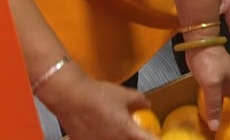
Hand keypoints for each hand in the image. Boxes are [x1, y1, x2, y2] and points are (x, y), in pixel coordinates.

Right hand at [42, 64, 158, 139]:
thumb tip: (148, 104)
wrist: (70, 97)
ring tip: (120, 132)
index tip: (159, 138)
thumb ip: (139, 101)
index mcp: (127, 131)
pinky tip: (103, 133)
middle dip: (136, 138)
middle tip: (137, 134)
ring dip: (122, 139)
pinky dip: (106, 139)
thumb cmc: (98, 95)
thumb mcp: (124, 94)